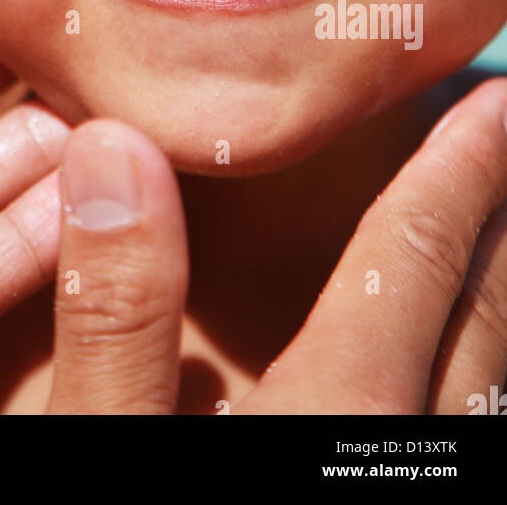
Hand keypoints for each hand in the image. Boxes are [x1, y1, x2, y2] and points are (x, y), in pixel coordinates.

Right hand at [41, 83, 506, 414]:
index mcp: (340, 409)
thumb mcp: (99, 441)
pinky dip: (470, 372)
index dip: (457, 170)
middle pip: (481, 315)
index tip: (494, 98)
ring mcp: (404, 492)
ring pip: (482, 383)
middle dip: (494, 218)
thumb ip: (111, 310)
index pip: (415, 257)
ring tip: (493, 235)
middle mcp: (398, 450)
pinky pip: (455, 426)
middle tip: (504, 142)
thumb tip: (113, 146)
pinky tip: (442, 370)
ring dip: (493, 295)